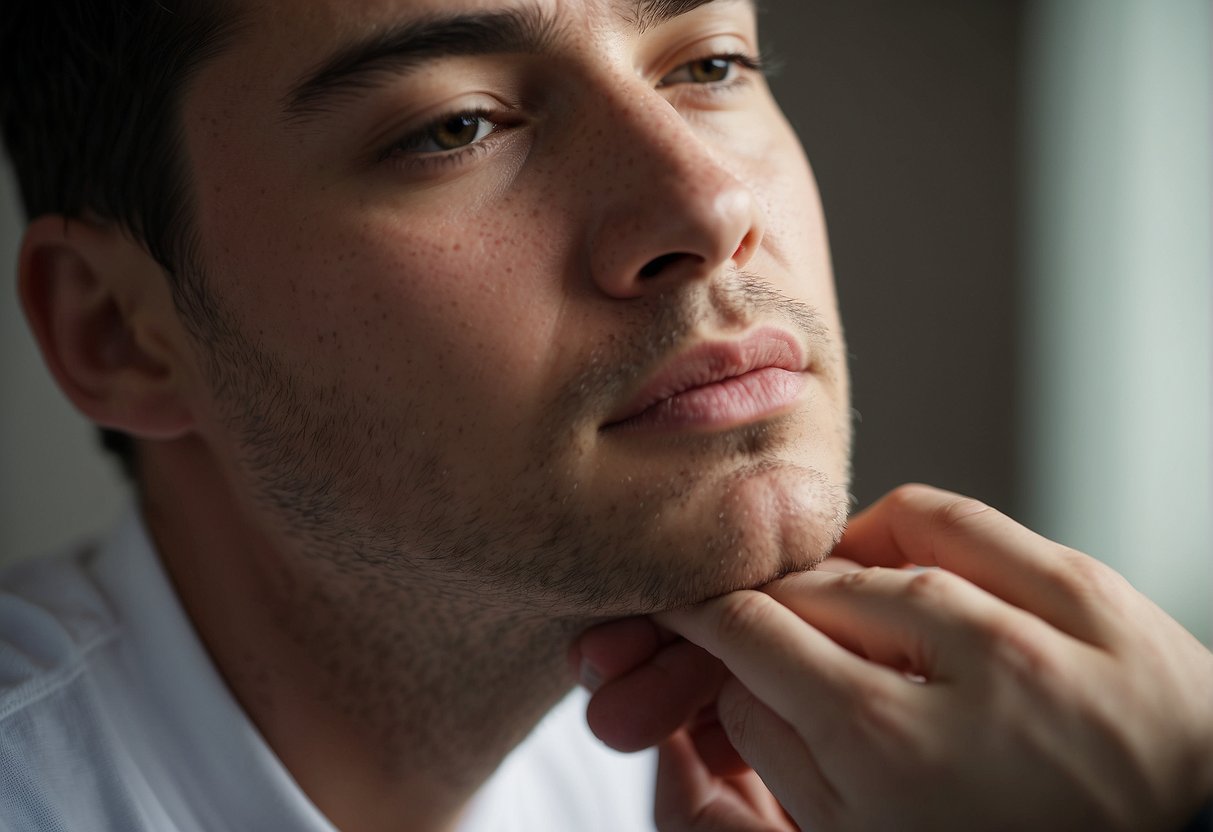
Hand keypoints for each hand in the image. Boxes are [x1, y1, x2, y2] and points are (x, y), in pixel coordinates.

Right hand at [575, 484, 1212, 831]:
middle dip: (763, 599)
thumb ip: (784, 758)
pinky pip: (971, 522)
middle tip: (752, 617)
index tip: (689, 607)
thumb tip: (734, 675)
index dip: (702, 613)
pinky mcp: (1100, 598)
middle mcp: (971, 678)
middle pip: (813, 590)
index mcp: (896, 756)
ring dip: (836, 565)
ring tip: (831, 600)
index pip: (752, 634)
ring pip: (885, 543)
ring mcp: (1045, 628)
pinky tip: (896, 559)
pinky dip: (911, 530)